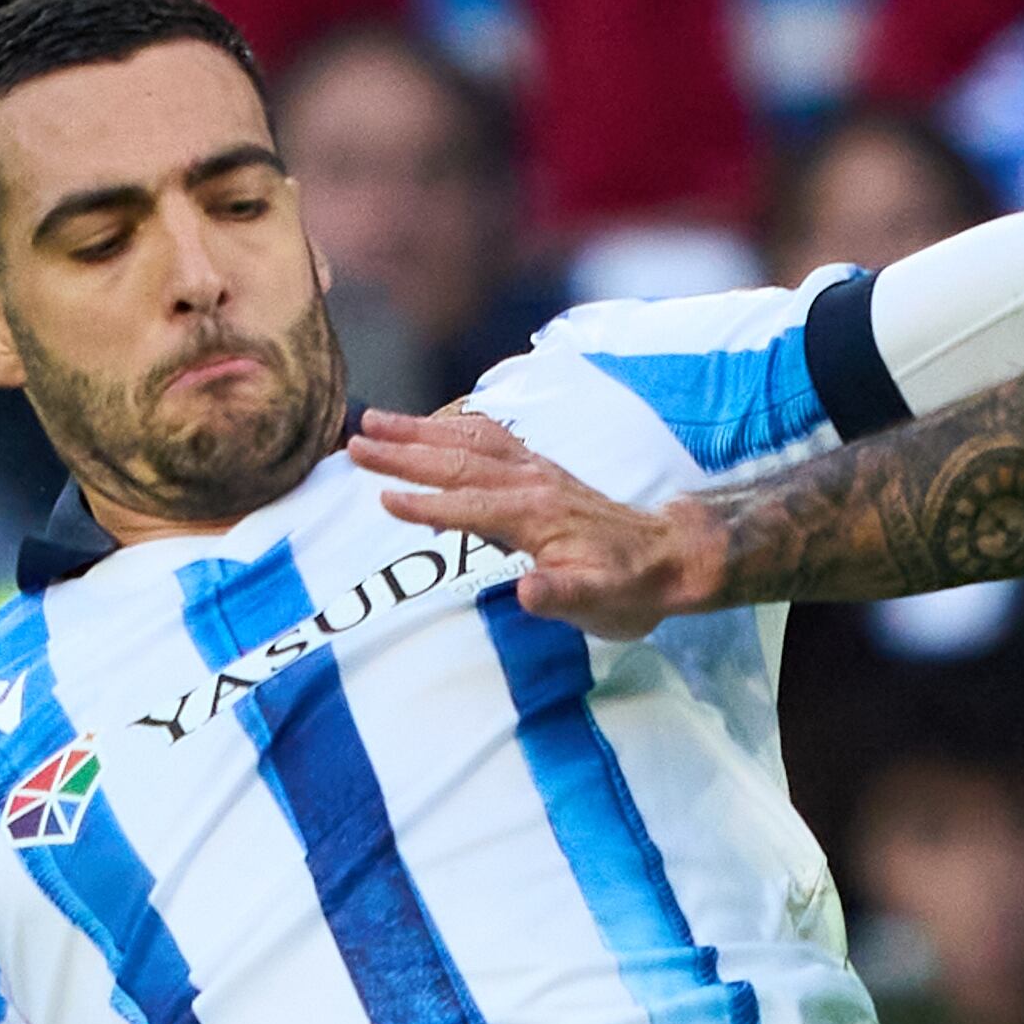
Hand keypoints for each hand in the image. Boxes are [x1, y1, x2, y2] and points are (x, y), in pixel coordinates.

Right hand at [359, 408, 724, 638]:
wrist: (669, 558)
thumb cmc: (629, 588)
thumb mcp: (600, 602)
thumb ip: (562, 595)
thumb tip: (529, 591)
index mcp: (536, 515)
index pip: (469, 506)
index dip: (426, 505)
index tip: (380, 500)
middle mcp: (532, 483)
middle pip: (457, 461)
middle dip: (403, 453)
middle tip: (354, 444)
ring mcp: (536, 471)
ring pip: (468, 440)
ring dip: (419, 430)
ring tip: (373, 421)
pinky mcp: (540, 469)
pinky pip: (489, 437)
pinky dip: (454, 425)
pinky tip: (433, 422)